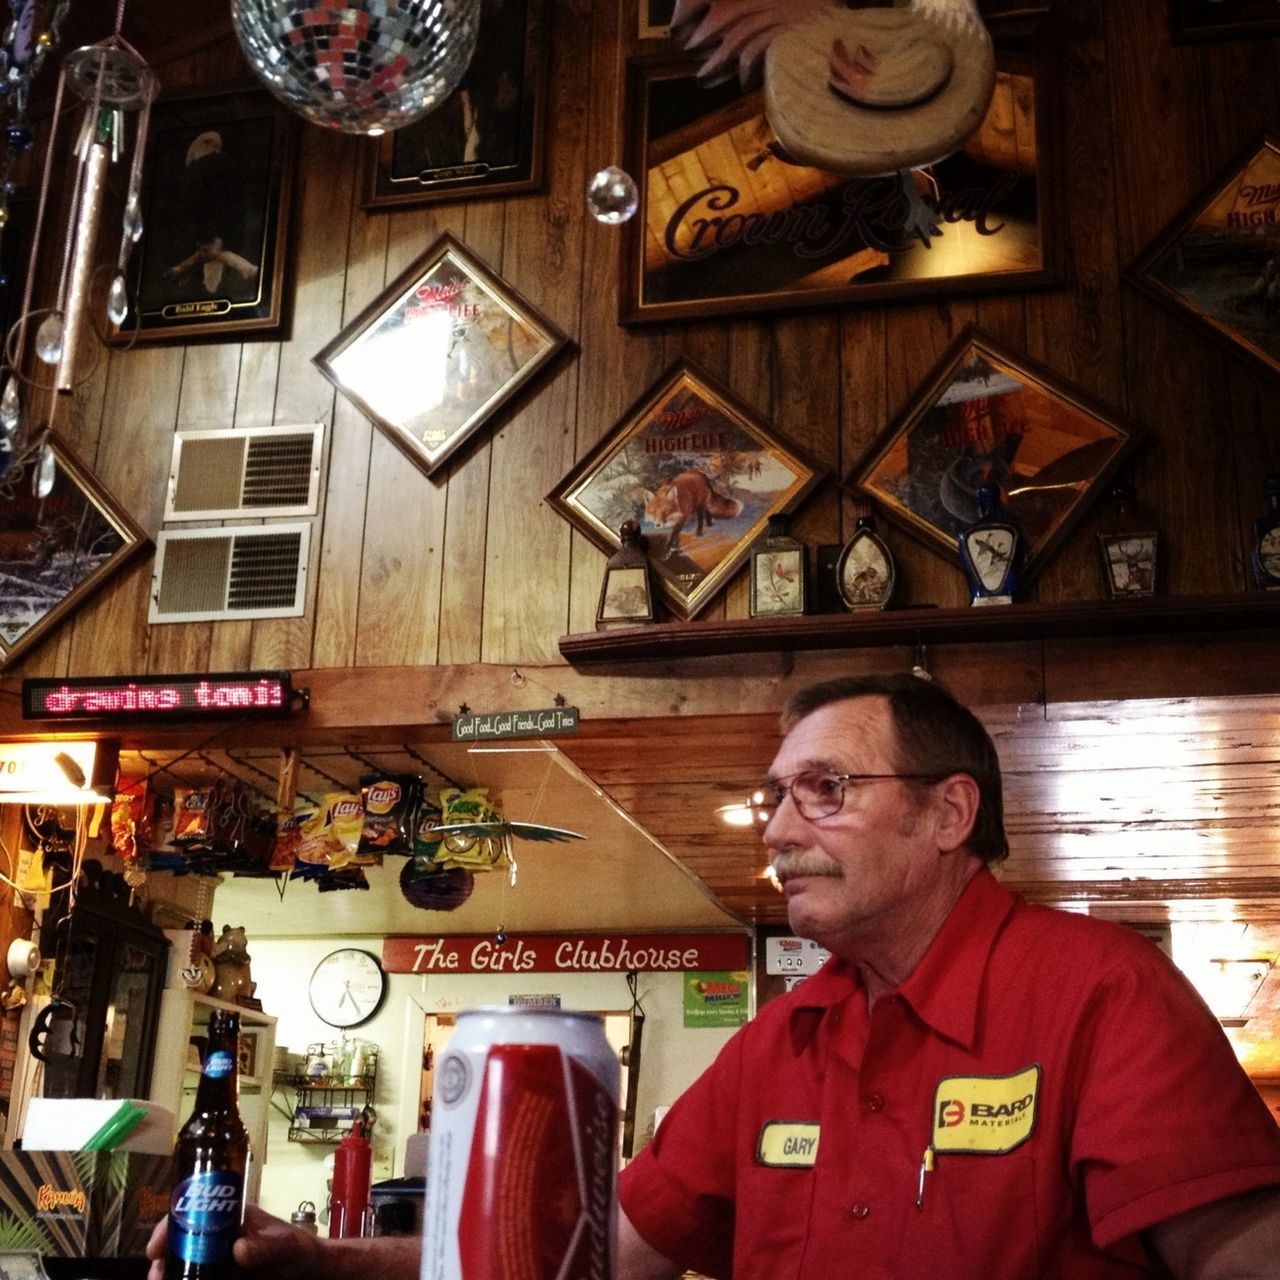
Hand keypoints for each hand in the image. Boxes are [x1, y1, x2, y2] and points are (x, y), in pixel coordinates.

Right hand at [147, 1204, 322, 1279]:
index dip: (169, 1226)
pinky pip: (198, 1279)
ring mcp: (218, 1260)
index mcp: (229, 1216)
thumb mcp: (283, 1244)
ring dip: (169, 1274)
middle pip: (179, 1243)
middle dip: (162, 1260)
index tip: (155, 1249)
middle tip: (156, 1276)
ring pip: (183, 1266)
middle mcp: (218, 1237)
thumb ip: (264, 1246)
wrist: (310, 1270)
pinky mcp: (222, 1278)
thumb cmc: (298, 1248)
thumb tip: (237, 1249)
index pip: (192, 1213)